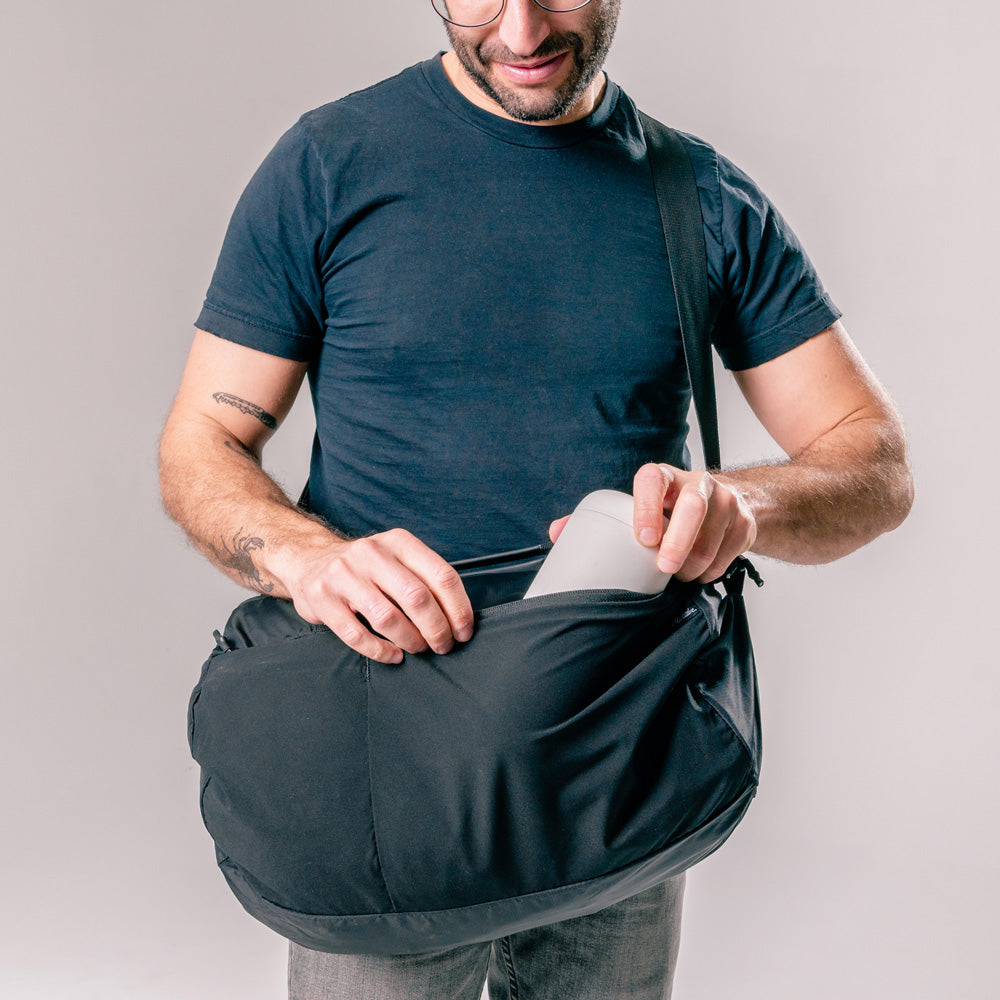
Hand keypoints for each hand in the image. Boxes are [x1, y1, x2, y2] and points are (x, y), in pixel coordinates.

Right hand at [286, 529, 473, 663]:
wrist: (307, 559)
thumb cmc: (364, 567)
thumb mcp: (395, 558)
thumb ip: (423, 578)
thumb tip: (459, 617)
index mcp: (398, 542)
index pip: (441, 575)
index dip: (458, 608)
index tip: (464, 631)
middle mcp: (371, 553)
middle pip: (417, 597)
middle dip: (437, 629)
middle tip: (443, 645)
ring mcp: (343, 575)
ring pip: (387, 617)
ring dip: (410, 640)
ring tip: (418, 648)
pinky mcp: (322, 598)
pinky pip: (356, 634)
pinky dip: (380, 650)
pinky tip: (393, 654)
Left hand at [548, 463, 756, 582]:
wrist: (725, 504)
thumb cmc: (669, 510)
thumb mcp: (639, 507)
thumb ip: (598, 520)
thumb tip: (556, 533)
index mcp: (663, 477)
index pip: (652, 481)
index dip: (646, 508)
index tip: (642, 538)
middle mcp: (696, 482)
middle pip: (693, 506)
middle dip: (679, 541)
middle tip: (664, 568)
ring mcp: (725, 501)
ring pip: (712, 535)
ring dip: (694, 563)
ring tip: (678, 575)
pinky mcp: (744, 522)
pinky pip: (729, 552)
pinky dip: (712, 570)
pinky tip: (699, 574)